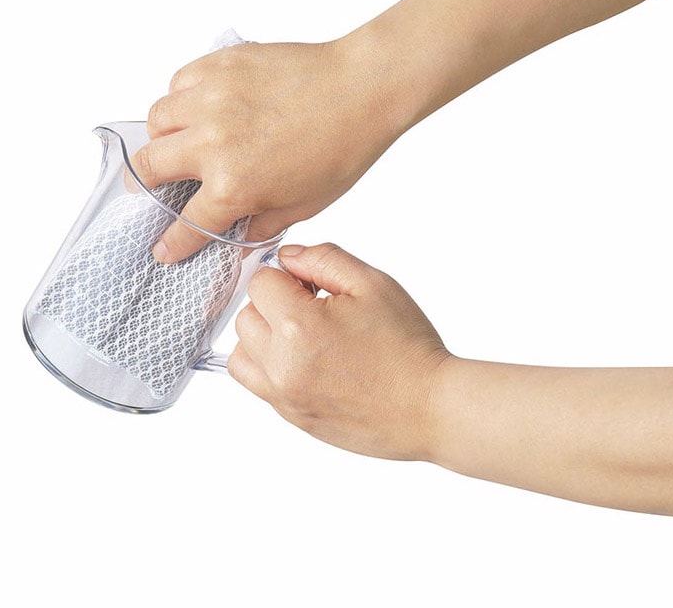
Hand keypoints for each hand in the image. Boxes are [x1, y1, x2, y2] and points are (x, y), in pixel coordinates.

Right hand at [131, 40, 404, 261]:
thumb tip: (238, 239)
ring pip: (156, 120)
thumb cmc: (342, 148)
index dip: (171, 243)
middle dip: (143, 186)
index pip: (186, 225)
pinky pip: (178, 82)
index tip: (161, 248)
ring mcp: (212, 99)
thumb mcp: (304, 205)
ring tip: (176, 142)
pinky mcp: (219, 65)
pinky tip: (200, 107)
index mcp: (234, 186)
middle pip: (148, 168)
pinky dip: (181, 98)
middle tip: (149, 188)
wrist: (362, 89)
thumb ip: (262, 225)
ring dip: (160, 138)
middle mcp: (213, 143)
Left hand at [229, 243, 450, 459]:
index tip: (312, 286)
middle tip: (313, 308)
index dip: (287, 277)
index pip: (261, 282)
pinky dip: (269, 367)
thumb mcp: (373, 284)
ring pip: (242, 353)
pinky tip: (304, 361)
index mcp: (300, 326)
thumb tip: (288, 257)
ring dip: (264, 337)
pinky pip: (257, 384)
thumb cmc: (408, 348)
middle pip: (246, 316)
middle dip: (274, 304)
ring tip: (304, 337)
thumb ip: (323, 259)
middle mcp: (282, 365)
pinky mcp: (291, 416)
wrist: (430, 408)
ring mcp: (283, 395)